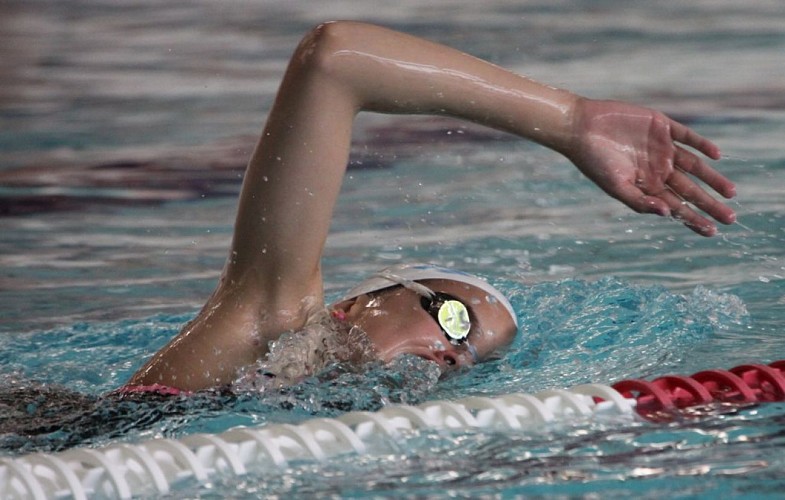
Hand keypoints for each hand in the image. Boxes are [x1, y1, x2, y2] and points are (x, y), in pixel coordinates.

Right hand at [565, 98, 735, 235]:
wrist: (581, 128)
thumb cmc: (593, 161)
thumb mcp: (615, 186)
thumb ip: (639, 201)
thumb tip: (666, 213)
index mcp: (646, 186)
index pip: (676, 205)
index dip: (693, 219)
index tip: (712, 231)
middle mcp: (657, 169)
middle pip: (690, 189)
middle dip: (709, 204)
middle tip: (730, 218)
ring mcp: (661, 148)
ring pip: (694, 165)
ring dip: (713, 178)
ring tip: (730, 192)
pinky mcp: (661, 126)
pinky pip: (687, 136)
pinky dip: (702, 145)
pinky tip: (716, 156)